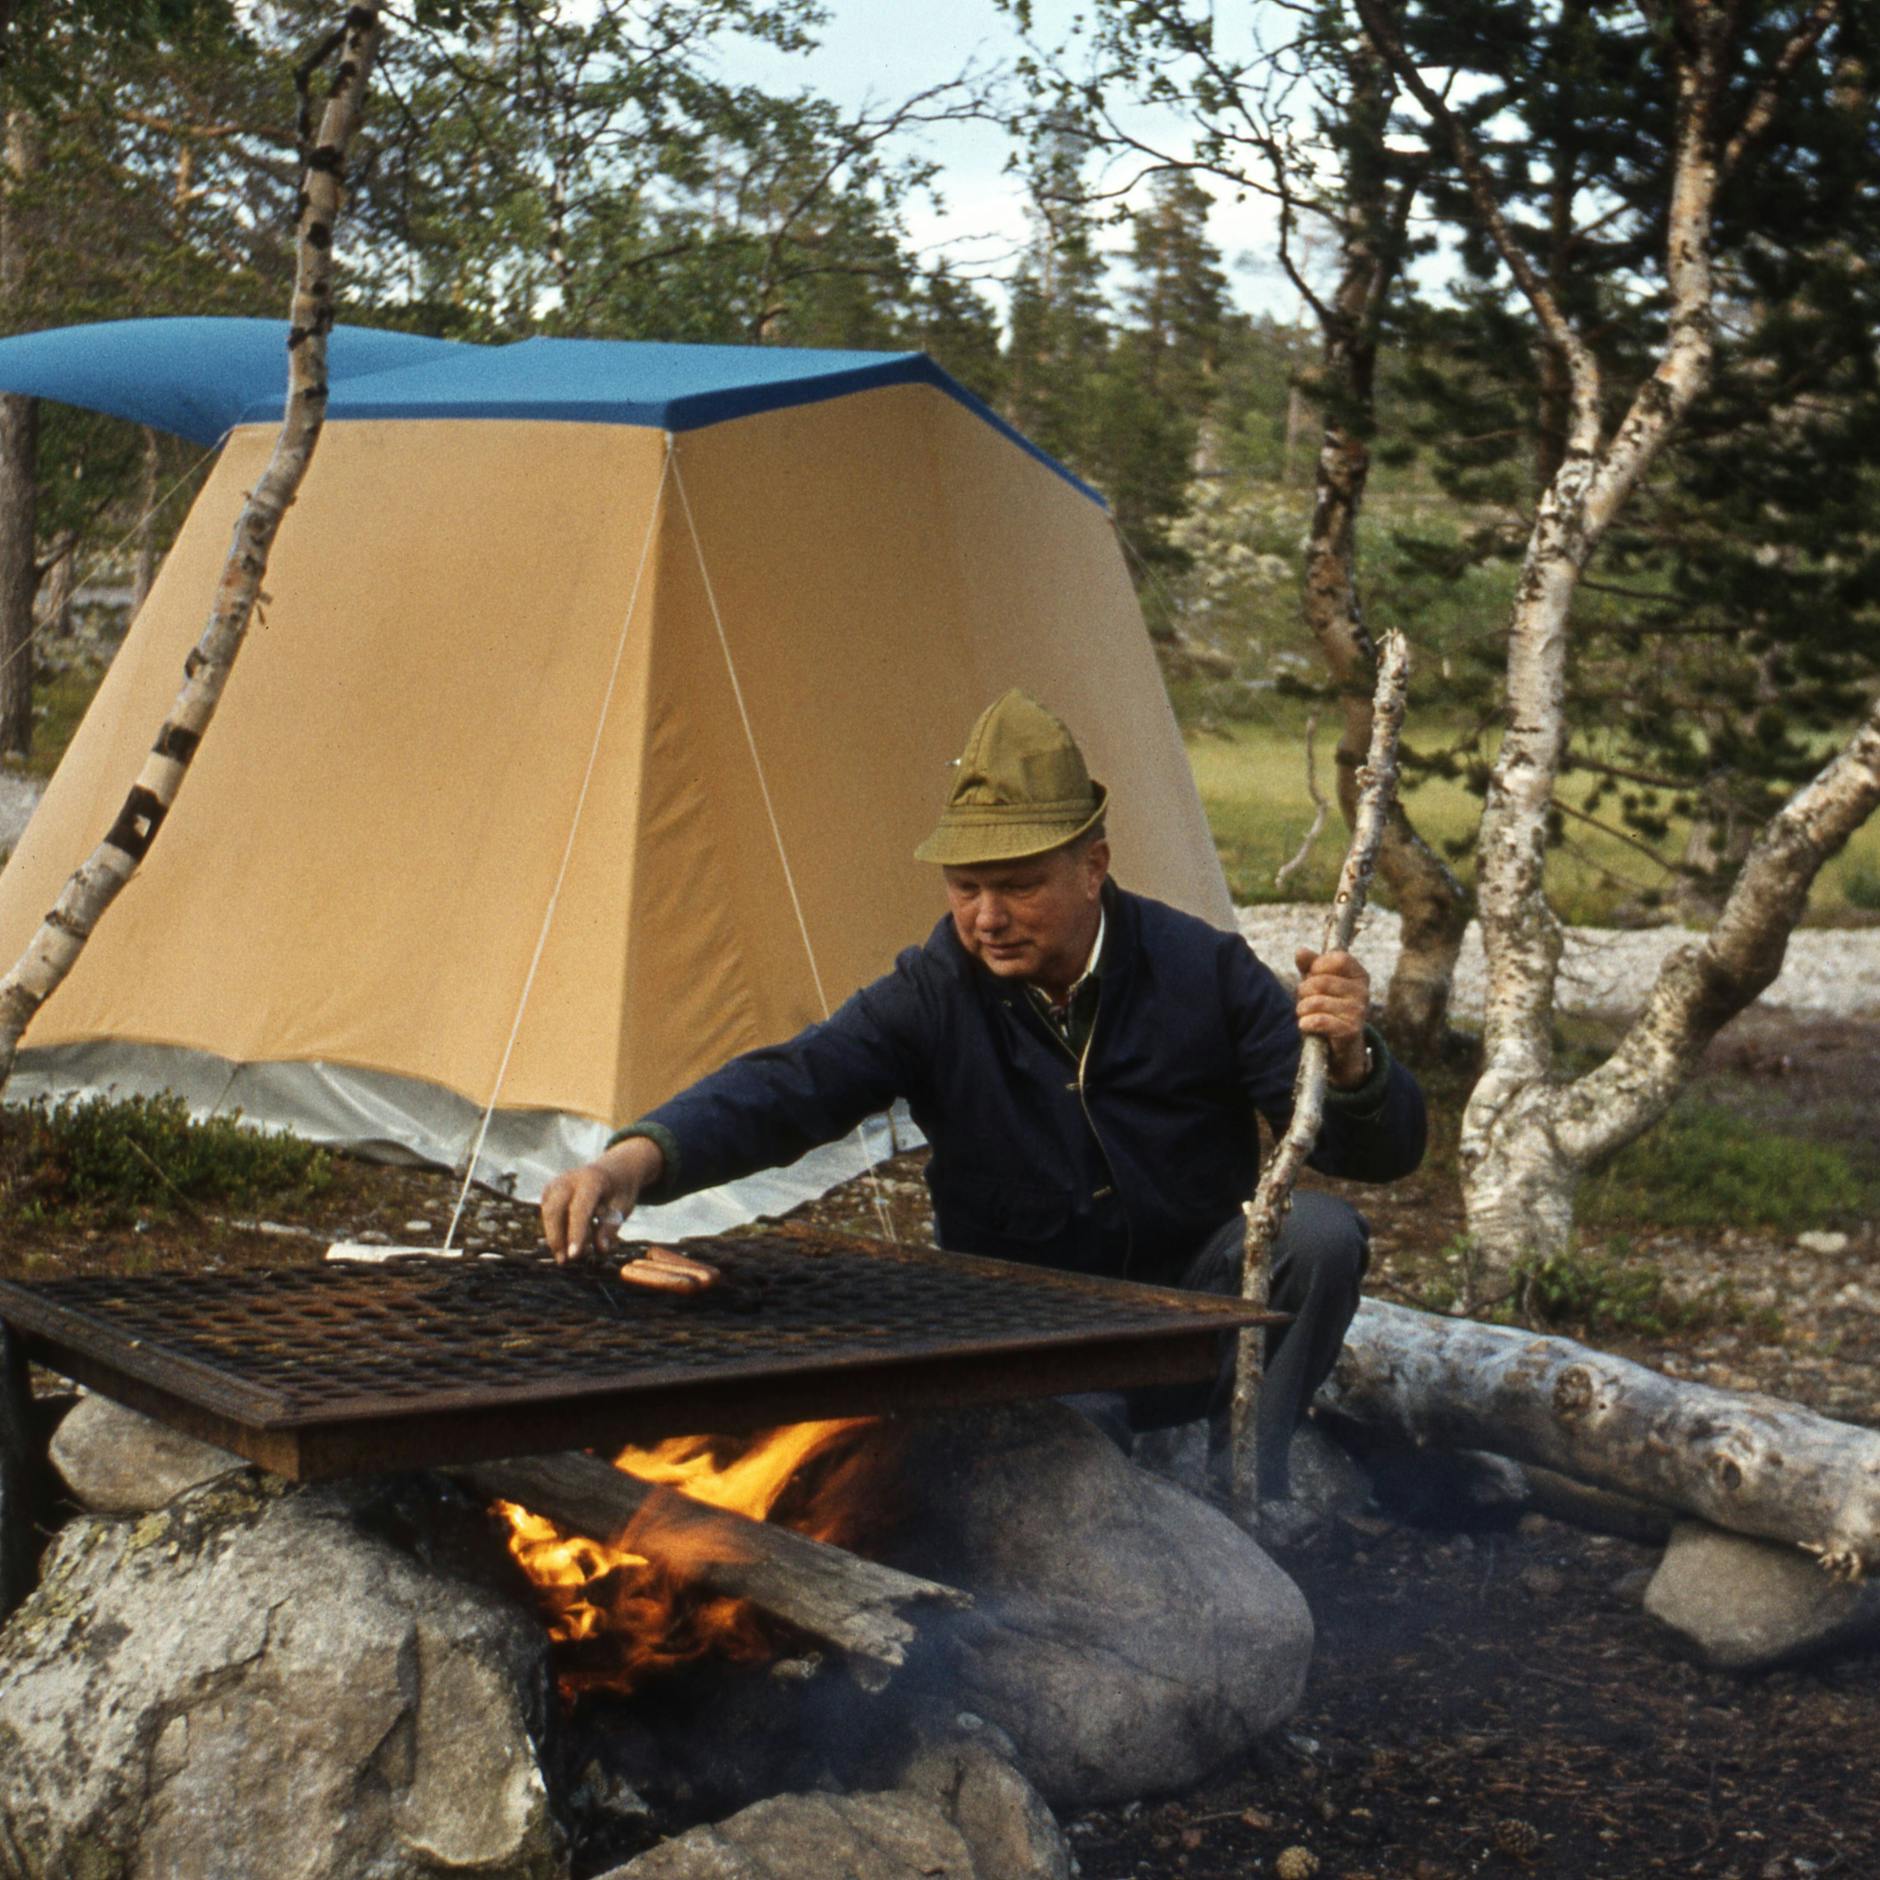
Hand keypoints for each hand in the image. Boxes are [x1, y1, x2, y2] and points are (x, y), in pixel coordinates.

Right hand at [540, 1135, 666, 1264]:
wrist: (614, 1170)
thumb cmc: (620, 1191)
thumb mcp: (623, 1207)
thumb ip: (611, 1227)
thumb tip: (600, 1249)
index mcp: (592, 1180)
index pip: (579, 1209)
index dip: (576, 1234)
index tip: (574, 1256)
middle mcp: (569, 1179)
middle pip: (555, 1210)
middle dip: (557, 1238)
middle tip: (565, 1261)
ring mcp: (557, 1184)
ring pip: (548, 1214)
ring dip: (555, 1237)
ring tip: (566, 1257)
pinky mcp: (550, 1192)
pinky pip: (548, 1214)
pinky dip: (556, 1230)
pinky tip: (567, 1242)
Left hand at [1294, 946, 1371, 1088]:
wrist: (1340, 1046)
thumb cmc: (1328, 1008)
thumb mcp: (1318, 984)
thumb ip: (1310, 965)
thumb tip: (1301, 951)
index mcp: (1359, 975)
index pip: (1338, 958)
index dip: (1319, 965)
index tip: (1313, 975)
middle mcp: (1363, 992)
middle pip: (1321, 981)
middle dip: (1303, 991)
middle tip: (1305, 1000)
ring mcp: (1359, 1012)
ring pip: (1316, 1001)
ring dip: (1302, 1009)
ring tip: (1305, 1014)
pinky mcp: (1351, 1030)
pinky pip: (1319, 1021)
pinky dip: (1306, 1023)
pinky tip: (1306, 1025)